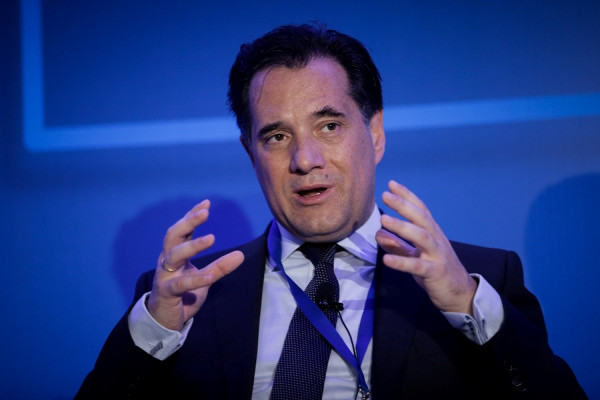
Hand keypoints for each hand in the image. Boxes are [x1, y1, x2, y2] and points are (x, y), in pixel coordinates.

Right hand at [147, 200, 243, 330]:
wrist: (165, 320)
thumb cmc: (184, 294)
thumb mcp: (205, 278)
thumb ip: (219, 266)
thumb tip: (240, 254)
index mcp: (175, 254)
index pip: (182, 230)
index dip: (192, 215)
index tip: (206, 203)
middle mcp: (167, 261)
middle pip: (173, 235)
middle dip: (188, 221)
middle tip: (205, 212)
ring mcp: (165, 276)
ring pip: (174, 255)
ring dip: (193, 245)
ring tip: (212, 238)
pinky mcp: (167, 293)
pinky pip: (180, 284)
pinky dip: (196, 279)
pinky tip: (210, 276)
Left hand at [375, 181, 476, 314]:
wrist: (460, 294)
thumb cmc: (436, 270)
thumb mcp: (415, 256)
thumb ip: (398, 245)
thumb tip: (378, 234)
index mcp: (432, 233)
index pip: (420, 209)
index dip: (407, 196)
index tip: (391, 184)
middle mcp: (436, 239)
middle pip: (421, 218)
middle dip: (403, 205)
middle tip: (385, 194)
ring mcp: (437, 255)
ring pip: (421, 237)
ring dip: (402, 227)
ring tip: (383, 219)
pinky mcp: (435, 272)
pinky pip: (417, 266)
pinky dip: (402, 262)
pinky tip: (386, 260)